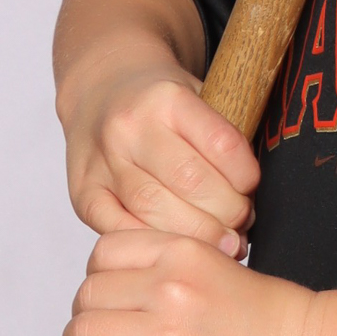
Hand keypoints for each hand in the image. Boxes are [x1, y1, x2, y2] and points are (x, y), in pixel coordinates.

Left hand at [57, 230, 316, 335]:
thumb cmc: (272, 318)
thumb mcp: (219, 266)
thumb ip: (169, 269)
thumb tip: (117, 290)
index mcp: (184, 253)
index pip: (103, 253)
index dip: (99, 276)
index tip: (110, 295)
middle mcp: (169, 288)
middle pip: (88, 294)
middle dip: (87, 314)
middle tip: (100, 332)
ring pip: (81, 332)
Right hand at [63, 63, 259, 250]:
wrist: (102, 89)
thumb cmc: (164, 104)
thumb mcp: (202, 97)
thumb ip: (226, 140)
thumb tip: (252, 201)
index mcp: (168, 98)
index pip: (223, 145)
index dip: (247, 178)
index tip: (253, 188)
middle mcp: (129, 128)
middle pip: (190, 183)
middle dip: (228, 212)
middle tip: (242, 222)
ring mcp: (102, 163)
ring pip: (154, 211)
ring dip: (198, 234)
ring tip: (222, 241)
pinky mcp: (83, 193)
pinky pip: (118, 230)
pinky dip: (154, 243)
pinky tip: (178, 246)